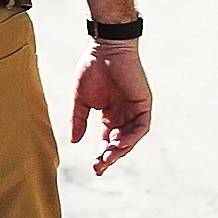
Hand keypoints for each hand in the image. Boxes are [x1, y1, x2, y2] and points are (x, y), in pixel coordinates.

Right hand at [69, 41, 152, 175]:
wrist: (105, 48)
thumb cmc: (92, 69)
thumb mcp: (80, 100)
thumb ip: (78, 120)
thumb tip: (73, 141)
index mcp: (109, 116)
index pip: (107, 142)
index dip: (102, 156)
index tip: (94, 168)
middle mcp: (123, 116)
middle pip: (120, 144)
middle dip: (110, 157)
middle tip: (99, 166)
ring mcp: (134, 111)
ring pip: (131, 138)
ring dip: (121, 149)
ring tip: (108, 155)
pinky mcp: (143, 104)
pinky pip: (141, 126)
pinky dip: (131, 136)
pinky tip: (118, 141)